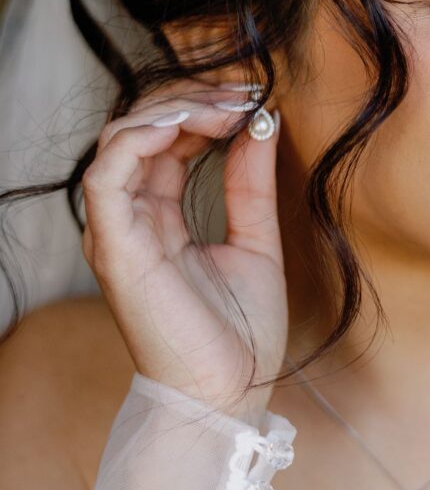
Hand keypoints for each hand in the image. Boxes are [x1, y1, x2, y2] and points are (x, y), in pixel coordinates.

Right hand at [80, 83, 287, 421]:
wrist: (229, 397)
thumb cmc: (240, 337)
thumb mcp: (256, 240)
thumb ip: (250, 181)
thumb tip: (263, 121)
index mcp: (159, 219)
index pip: (166, 140)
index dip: (204, 108)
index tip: (252, 96)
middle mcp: (130, 220)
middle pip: (141, 130)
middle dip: (191, 99)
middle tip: (242, 93)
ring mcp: (117, 232)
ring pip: (119, 139)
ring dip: (172, 110)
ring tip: (225, 106)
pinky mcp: (114, 246)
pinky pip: (107, 173)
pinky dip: (145, 136)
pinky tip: (192, 124)